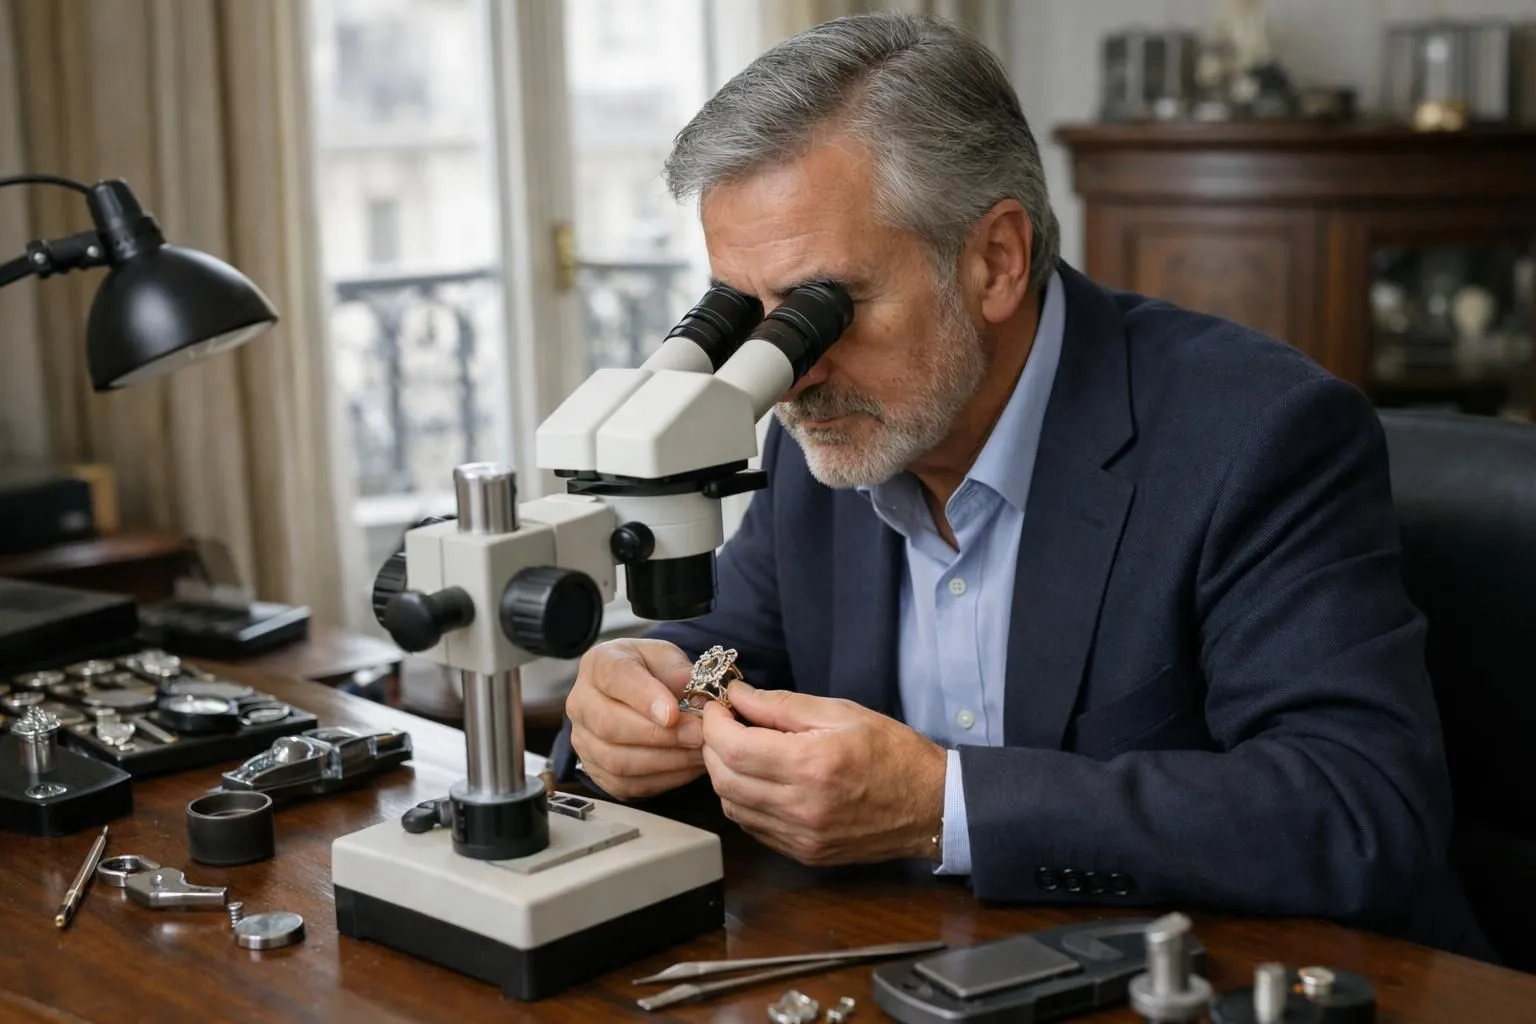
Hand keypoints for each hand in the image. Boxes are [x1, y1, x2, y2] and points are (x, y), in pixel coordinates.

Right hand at [566, 638, 703, 799]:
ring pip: (616, 760)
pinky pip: (625, 783)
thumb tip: (695, 697)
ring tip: (699, 752)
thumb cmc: (651, 672)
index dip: (644, 696)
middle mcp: (581, 703)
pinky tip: (687, 767)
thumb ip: (678, 671)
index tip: (673, 713)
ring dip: (664, 760)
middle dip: (659, 734)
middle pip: (609, 724)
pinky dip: (662, 779)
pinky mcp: (595, 771)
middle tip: (697, 734)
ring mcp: (583, 740)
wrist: (635, 694)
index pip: (614, 676)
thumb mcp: (666, 657)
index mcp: (598, 664)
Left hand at [700, 681, 946, 865]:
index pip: (733, 748)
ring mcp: (800, 836)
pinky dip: (744, 800)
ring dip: (725, 775)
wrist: (930, 806)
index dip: (716, 724)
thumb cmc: (892, 752)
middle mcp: (800, 806)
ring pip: (732, 806)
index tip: (720, 707)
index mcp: (811, 765)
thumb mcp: (841, 712)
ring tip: (743, 750)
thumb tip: (737, 696)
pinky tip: (760, 780)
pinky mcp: (803, 852)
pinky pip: (752, 826)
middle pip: (724, 779)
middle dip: (714, 747)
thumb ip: (782, 705)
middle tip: (727, 725)